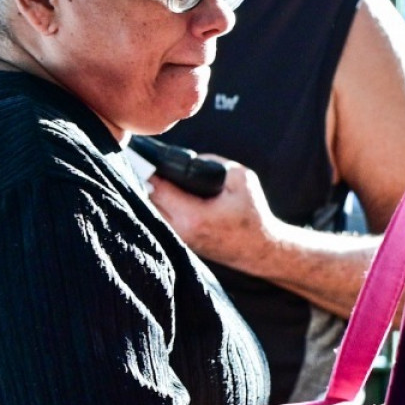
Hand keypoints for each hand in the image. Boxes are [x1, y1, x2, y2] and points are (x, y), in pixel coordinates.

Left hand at [146, 155, 281, 273]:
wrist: (259, 250)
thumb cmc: (253, 215)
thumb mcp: (242, 180)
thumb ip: (215, 163)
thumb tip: (190, 160)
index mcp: (193, 215)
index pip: (157, 187)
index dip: (149, 169)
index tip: (145, 155)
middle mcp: (180, 230)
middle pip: (147, 199)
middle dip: (146, 179)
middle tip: (148, 162)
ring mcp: (178, 239)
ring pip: (150, 210)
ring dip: (151, 193)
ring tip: (156, 177)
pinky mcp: (179, 242)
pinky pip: (159, 219)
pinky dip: (159, 205)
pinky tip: (163, 193)